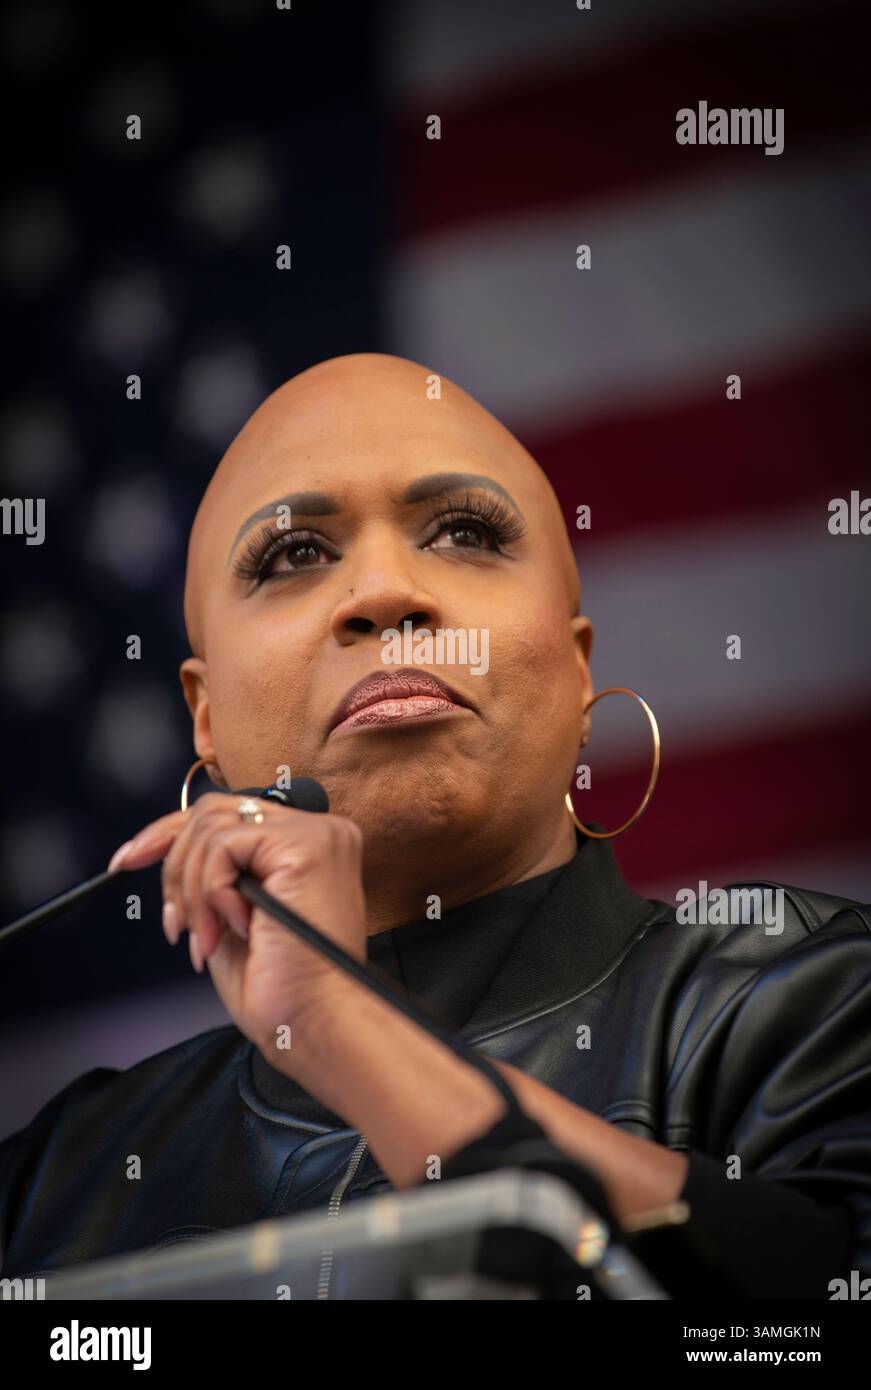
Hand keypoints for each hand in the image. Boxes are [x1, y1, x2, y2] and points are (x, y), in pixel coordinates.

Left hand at [107, 794, 365, 1052]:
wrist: (313, 1023)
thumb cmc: (284, 990)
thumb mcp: (230, 918)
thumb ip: (212, 876)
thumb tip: (162, 848)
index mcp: (307, 847)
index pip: (228, 815)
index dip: (170, 834)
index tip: (128, 860)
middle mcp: (318, 832)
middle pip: (213, 811)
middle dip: (173, 864)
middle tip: (174, 922)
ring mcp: (316, 835)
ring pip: (211, 829)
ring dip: (193, 893)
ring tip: (206, 940)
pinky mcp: (306, 846)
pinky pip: (224, 846)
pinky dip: (212, 892)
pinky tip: (234, 928)